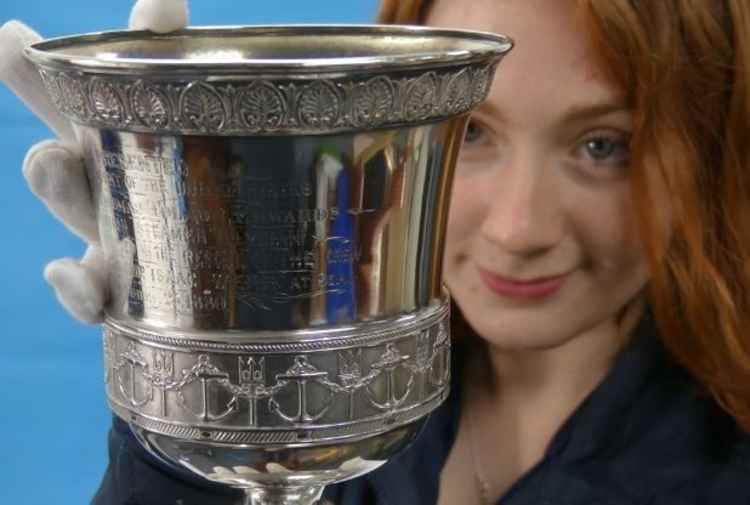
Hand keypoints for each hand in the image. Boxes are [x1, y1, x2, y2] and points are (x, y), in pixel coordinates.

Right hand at [0, 0, 188, 323]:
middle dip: (35, 98)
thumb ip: (181, 73)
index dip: (36, 64)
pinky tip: (81, 285)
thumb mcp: (201, 133)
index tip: (14, 34)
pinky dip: (79, 290)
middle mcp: (104, 178)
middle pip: (61, 137)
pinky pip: (89, 293)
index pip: (76, 92)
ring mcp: (106, 233)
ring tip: (46, 160)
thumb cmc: (200, 195)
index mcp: (121, 136)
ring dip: (57, 183)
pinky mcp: (117, 289)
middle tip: (13, 51)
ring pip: (71, 206)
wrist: (210, 274)